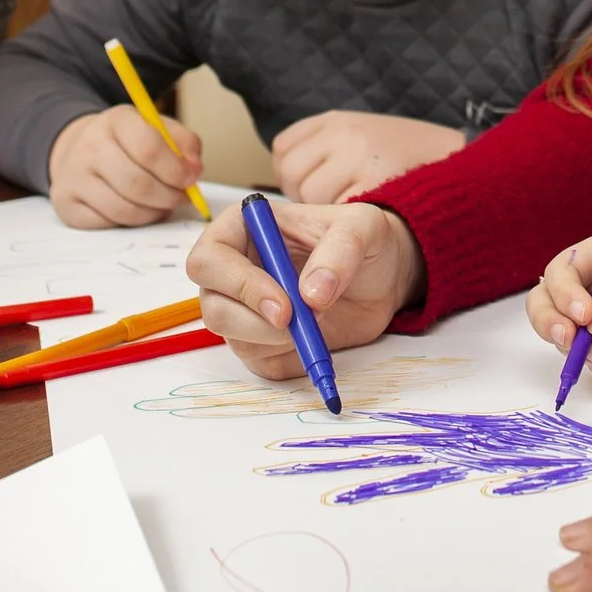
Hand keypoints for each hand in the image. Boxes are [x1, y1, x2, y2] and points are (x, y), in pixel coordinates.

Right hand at [48, 104, 205, 227]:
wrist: (80, 150)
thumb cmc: (127, 143)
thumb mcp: (156, 129)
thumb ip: (184, 143)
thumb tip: (194, 169)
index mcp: (115, 120)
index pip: (149, 148)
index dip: (176, 170)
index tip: (190, 180)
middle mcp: (89, 146)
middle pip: (138, 184)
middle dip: (168, 197)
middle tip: (180, 198)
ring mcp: (73, 177)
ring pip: (124, 209)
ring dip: (152, 213)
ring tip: (162, 204)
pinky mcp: (66, 204)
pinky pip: (108, 224)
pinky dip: (130, 223)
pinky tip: (138, 210)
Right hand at [188, 198, 424, 379]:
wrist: (381, 277)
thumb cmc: (363, 240)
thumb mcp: (363, 227)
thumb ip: (340, 251)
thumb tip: (311, 293)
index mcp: (242, 229)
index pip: (210, 260)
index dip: (239, 286)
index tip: (283, 306)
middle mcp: (233, 270)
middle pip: (212, 307)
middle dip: (254, 323)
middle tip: (300, 322)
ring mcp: (244, 309)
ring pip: (234, 339)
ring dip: (278, 341)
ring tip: (318, 319)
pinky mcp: (262, 343)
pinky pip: (260, 364)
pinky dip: (290, 358)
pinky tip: (316, 337)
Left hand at [270, 110, 464, 203]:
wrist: (464, 172)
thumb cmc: (408, 161)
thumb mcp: (363, 135)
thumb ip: (324, 148)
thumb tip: (285, 174)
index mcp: (338, 120)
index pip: (284, 149)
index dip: (293, 172)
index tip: (311, 182)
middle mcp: (346, 134)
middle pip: (294, 174)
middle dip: (305, 194)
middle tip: (332, 201)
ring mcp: (361, 158)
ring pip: (312, 195)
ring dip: (323, 210)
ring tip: (352, 209)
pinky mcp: (376, 186)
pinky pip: (338, 212)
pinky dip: (345, 221)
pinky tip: (365, 218)